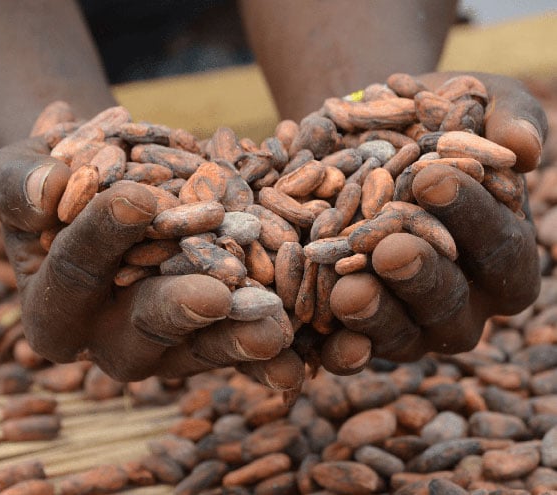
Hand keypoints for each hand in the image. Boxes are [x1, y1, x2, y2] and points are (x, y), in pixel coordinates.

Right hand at [0, 138, 303, 389]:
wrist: (111, 185)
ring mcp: (167, 342)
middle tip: (213, 296)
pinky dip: (270, 355)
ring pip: (200, 349)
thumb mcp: (19, 173)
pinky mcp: (211, 334)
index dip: (99, 242)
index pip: (73, 277)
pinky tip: (299, 359)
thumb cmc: (56, 182)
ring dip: (238, 340)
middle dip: (177, 310)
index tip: (137, 200)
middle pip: (142, 333)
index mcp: (57, 309)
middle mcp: (110, 337)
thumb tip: (45, 192)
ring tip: (274, 330)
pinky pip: (240, 349)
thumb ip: (19, 185)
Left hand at [321, 72, 547, 372]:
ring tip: (349, 290)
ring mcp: (410, 322)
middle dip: (421, 274)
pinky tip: (324, 341)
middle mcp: (461, 300)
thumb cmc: (428, 122)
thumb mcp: (471, 104)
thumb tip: (526, 148)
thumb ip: (505, 118)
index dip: (470, 217)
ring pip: (402, 334)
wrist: (360, 140)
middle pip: (450, 302)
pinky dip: (340, 350)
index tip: (433, 179)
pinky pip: (354, 351)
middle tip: (392, 249)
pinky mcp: (361, 331)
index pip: (498, 247)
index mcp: (500, 257)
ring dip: (376, 315)